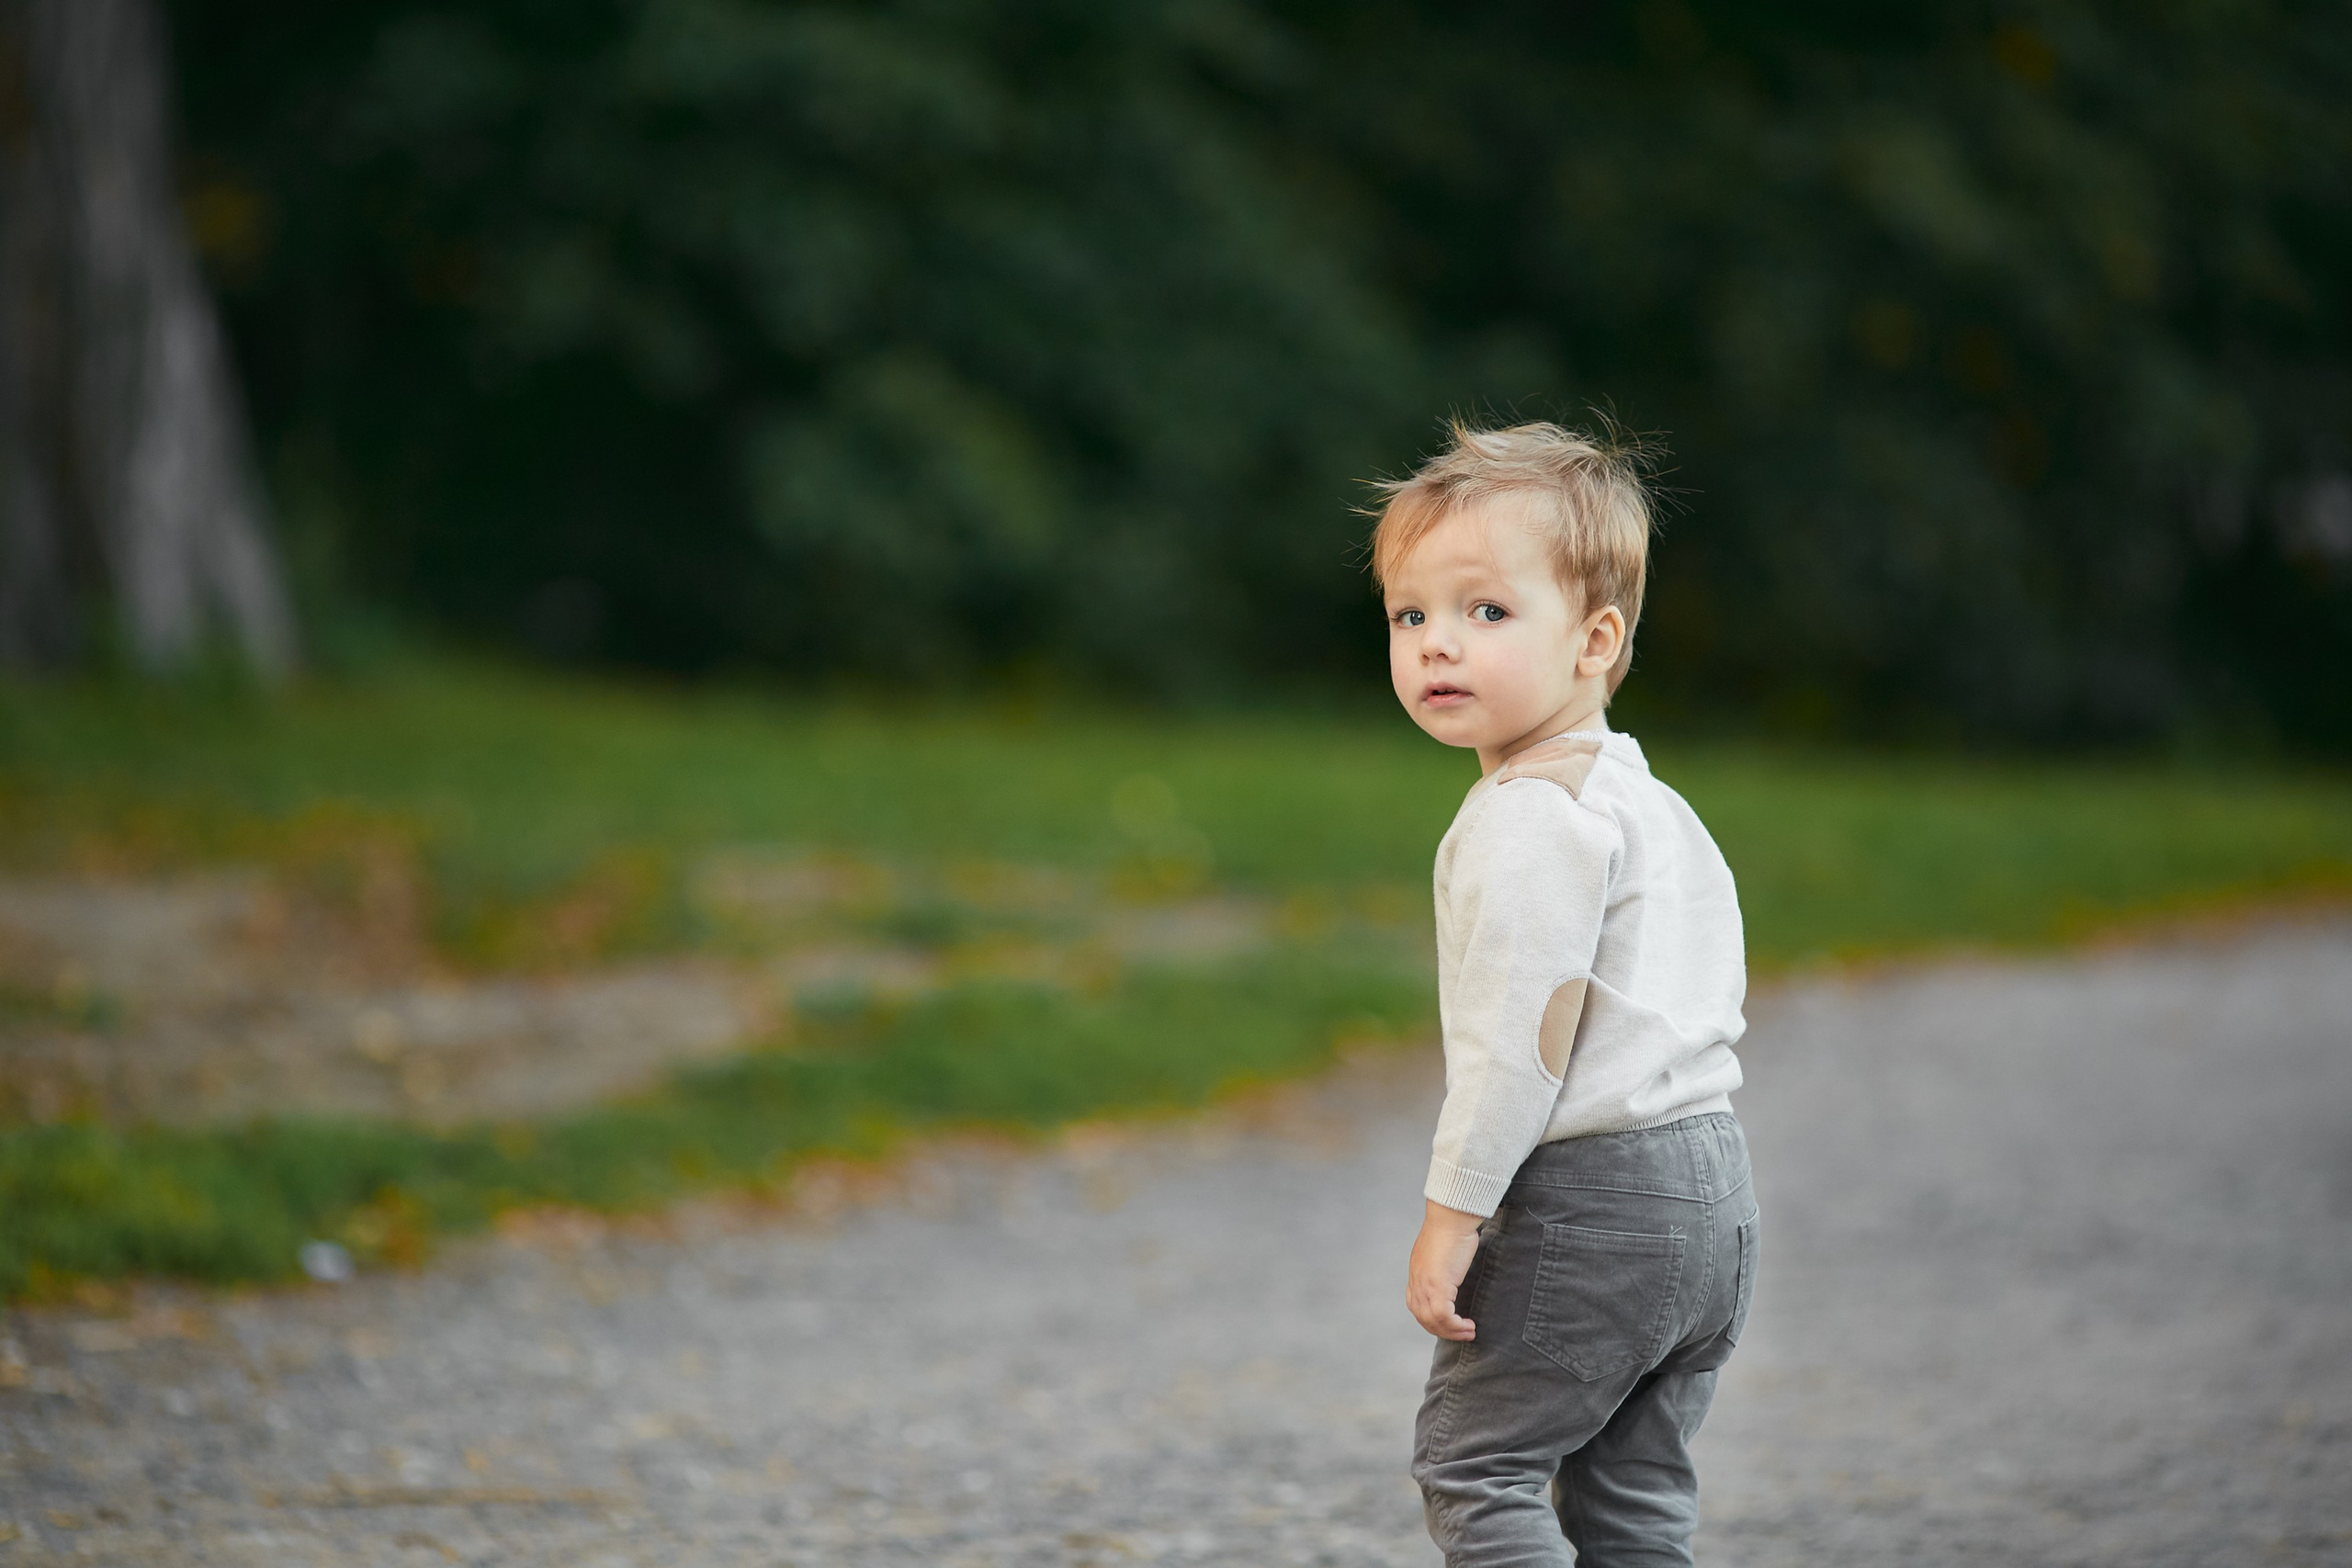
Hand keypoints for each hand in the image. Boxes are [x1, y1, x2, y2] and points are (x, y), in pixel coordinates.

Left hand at [1407, 1199, 1484, 1340]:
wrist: (1451, 1217)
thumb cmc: (1452, 1229)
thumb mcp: (1441, 1252)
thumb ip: (1442, 1266)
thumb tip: (1453, 1271)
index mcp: (1416, 1274)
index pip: (1416, 1306)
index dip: (1431, 1319)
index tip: (1448, 1323)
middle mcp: (1417, 1282)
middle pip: (1423, 1318)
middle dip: (1443, 1330)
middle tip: (1462, 1333)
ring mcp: (1425, 1285)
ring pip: (1432, 1321)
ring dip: (1452, 1331)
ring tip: (1468, 1332)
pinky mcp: (1438, 1285)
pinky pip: (1443, 1316)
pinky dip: (1456, 1325)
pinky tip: (1468, 1324)